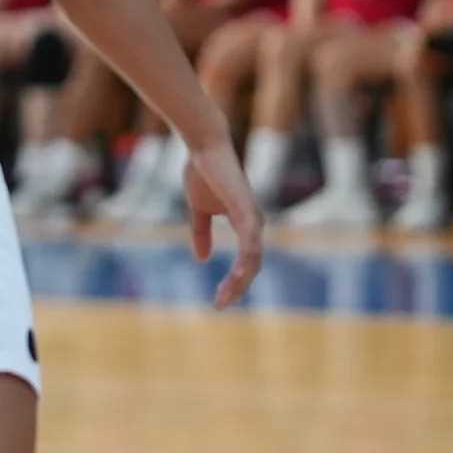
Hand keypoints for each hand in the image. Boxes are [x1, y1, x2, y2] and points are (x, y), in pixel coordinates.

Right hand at [183, 133, 261, 307]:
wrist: (204, 147)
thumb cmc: (202, 171)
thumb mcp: (198, 209)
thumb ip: (201, 232)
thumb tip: (202, 258)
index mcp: (245, 223)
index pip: (246, 260)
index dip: (234, 281)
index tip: (218, 298)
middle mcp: (254, 223)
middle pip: (252, 266)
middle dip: (237, 288)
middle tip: (219, 305)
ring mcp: (253, 218)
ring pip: (253, 261)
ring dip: (239, 282)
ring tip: (223, 298)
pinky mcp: (247, 212)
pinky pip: (250, 246)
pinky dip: (244, 264)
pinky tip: (235, 278)